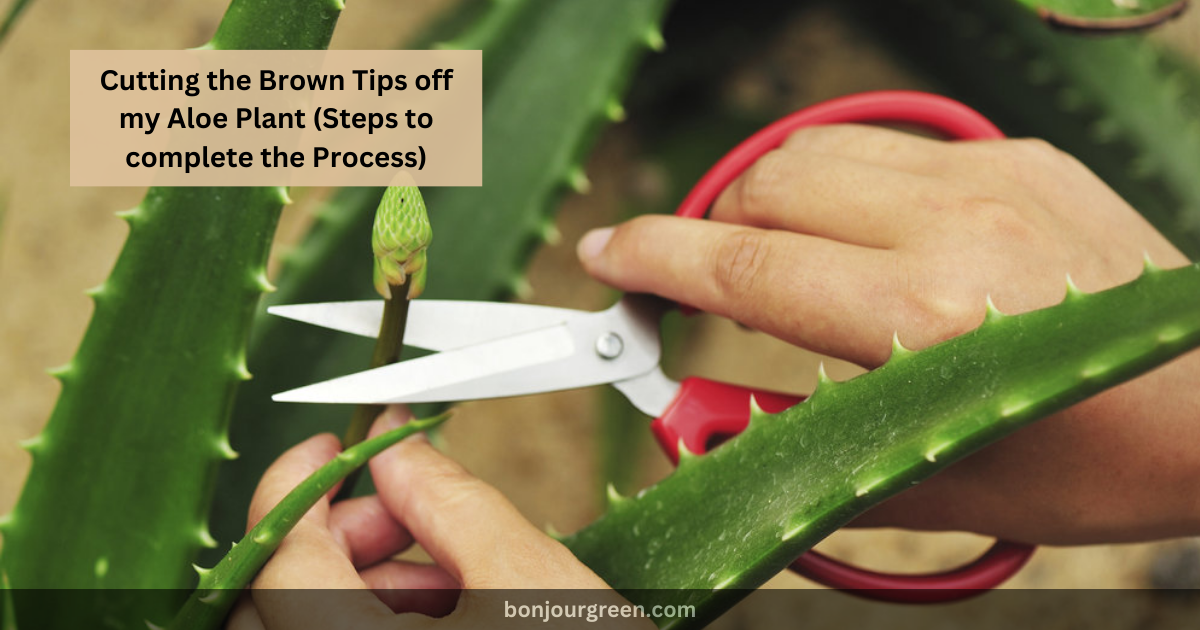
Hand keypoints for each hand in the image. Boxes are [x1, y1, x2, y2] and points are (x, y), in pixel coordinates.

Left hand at [229, 407, 647, 629]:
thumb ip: (450, 501)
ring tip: (449, 582)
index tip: (333, 455)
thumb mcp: (530, 581)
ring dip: (358, 589)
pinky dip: (370, 628)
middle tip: (402, 519)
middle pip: (271, 603)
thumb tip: (397, 454)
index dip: (299, 486)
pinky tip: (445, 622)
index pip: (279, 558)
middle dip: (335, 543)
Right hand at [577, 125, 1199, 544]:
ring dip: (764, 201)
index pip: (742, 268)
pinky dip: (839, 186)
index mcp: (923, 321)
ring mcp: (987, 175)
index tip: (603, 255)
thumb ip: (797, 453)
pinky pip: (882, 148)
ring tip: (772, 261)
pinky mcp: (1014, 155)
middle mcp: (950, 226)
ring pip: (814, 151)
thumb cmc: (1089, 462)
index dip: (653, 258)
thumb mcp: (936, 487)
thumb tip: (695, 422)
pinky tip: (859, 237)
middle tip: (695, 285)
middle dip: (707, 233)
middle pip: (765, 190)